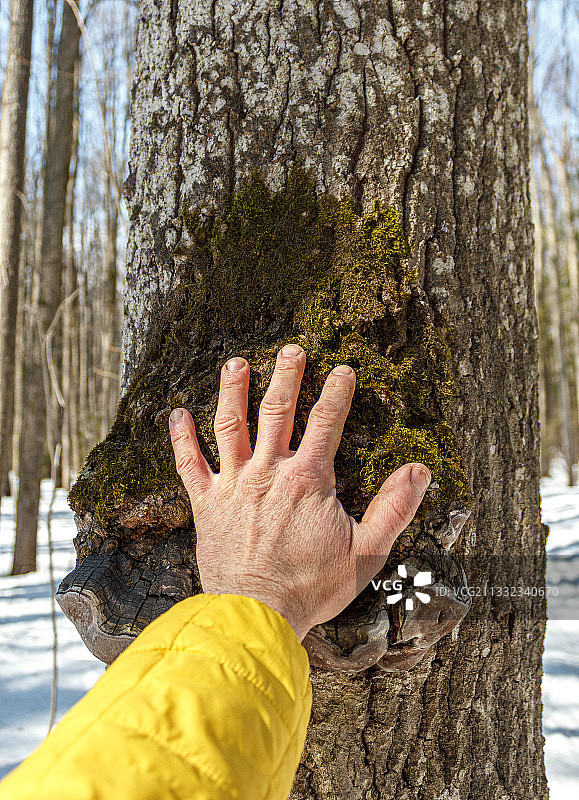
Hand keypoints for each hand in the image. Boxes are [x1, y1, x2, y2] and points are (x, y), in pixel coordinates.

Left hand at [169, 344, 430, 640]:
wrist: (256, 615)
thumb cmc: (312, 587)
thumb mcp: (367, 552)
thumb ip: (394, 508)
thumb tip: (420, 471)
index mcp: (308, 479)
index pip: (326, 422)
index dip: (337, 392)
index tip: (344, 369)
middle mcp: (269, 472)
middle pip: (277, 412)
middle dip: (286, 377)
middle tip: (291, 350)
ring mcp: (234, 485)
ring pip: (231, 426)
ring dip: (233, 391)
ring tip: (236, 363)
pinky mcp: (206, 504)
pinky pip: (189, 464)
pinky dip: (181, 438)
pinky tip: (176, 414)